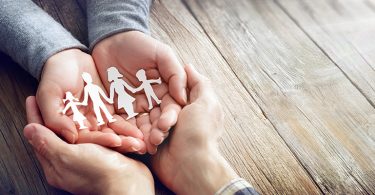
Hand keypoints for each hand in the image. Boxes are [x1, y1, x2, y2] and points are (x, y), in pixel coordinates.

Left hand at [24, 96, 153, 194]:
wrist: (130, 183)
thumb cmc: (99, 172)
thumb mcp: (68, 156)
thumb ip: (48, 142)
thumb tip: (29, 130)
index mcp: (56, 164)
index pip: (40, 137)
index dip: (35, 116)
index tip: (31, 100)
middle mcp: (70, 161)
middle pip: (57, 133)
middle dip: (54, 114)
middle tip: (50, 97)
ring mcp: (87, 158)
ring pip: (79, 133)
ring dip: (76, 117)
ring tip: (71, 100)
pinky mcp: (104, 154)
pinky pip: (96, 136)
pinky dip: (95, 125)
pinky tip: (94, 114)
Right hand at [36, 49, 144, 152]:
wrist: (68, 58)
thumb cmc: (54, 75)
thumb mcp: (49, 94)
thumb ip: (55, 117)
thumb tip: (70, 138)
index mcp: (69, 126)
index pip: (86, 139)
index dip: (100, 140)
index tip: (116, 141)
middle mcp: (84, 126)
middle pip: (103, 139)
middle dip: (121, 143)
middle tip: (138, 146)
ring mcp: (98, 119)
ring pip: (114, 132)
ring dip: (129, 137)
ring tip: (143, 141)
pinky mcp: (109, 110)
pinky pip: (121, 120)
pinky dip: (131, 126)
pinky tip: (143, 130)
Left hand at [93, 31, 185, 153]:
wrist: (112, 40)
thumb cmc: (141, 45)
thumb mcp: (162, 54)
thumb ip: (175, 73)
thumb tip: (183, 98)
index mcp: (167, 90)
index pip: (172, 108)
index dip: (169, 118)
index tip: (165, 126)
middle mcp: (154, 101)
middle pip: (158, 120)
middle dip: (157, 132)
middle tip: (154, 141)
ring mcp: (137, 106)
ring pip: (142, 125)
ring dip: (143, 137)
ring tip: (142, 146)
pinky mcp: (119, 108)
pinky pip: (123, 122)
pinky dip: (125, 132)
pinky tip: (126, 140)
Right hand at [151, 64, 237, 194]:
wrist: (190, 167)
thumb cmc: (200, 134)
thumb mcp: (206, 103)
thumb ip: (199, 83)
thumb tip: (189, 66)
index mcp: (190, 107)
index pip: (172, 92)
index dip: (166, 91)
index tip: (156, 88)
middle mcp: (178, 118)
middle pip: (159, 106)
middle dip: (159, 114)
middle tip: (163, 122)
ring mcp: (165, 132)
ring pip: (149, 120)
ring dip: (152, 127)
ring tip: (160, 134)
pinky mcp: (153, 144)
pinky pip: (143, 134)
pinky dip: (144, 136)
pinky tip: (149, 140)